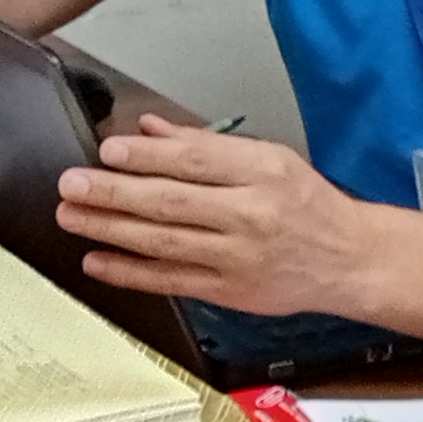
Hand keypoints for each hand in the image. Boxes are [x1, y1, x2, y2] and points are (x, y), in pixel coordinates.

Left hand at [56, 119, 384, 316]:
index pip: (195, 161)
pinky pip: (171, 280)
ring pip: (164, 242)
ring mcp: (238, 257)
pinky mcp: (230, 292)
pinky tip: (97, 260)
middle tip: (73, 184)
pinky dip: (130, 272)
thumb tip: (149, 129)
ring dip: (111, 230)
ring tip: (73, 216)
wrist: (350, 260)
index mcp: (262, 172)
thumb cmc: (308, 204)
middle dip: (114, 193)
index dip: (146, 157)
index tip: (108, 151)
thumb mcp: (270, 158)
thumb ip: (207, 145)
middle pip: (171, 201)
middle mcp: (251, 214)